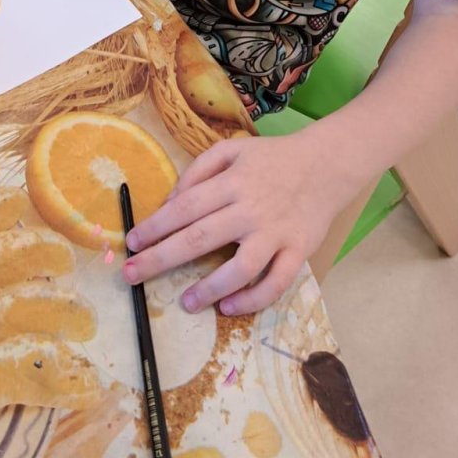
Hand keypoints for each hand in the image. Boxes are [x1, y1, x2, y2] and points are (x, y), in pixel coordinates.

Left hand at [123, 129, 355, 315]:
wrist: (326, 164)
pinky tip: (230, 307)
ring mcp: (276, 232)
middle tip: (133, 276)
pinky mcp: (298, 251)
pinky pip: (276, 282)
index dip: (155, 226)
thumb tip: (170, 202)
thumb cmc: (271, 158)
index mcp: (231, 182)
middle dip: (162, 258)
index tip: (132, 243)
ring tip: (187, 302)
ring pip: (240, 267)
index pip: (184, 207)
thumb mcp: (231, 150)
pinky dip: (254, 299)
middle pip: (200, 238)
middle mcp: (250, 208)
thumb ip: (198, 171)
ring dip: (210, 288)